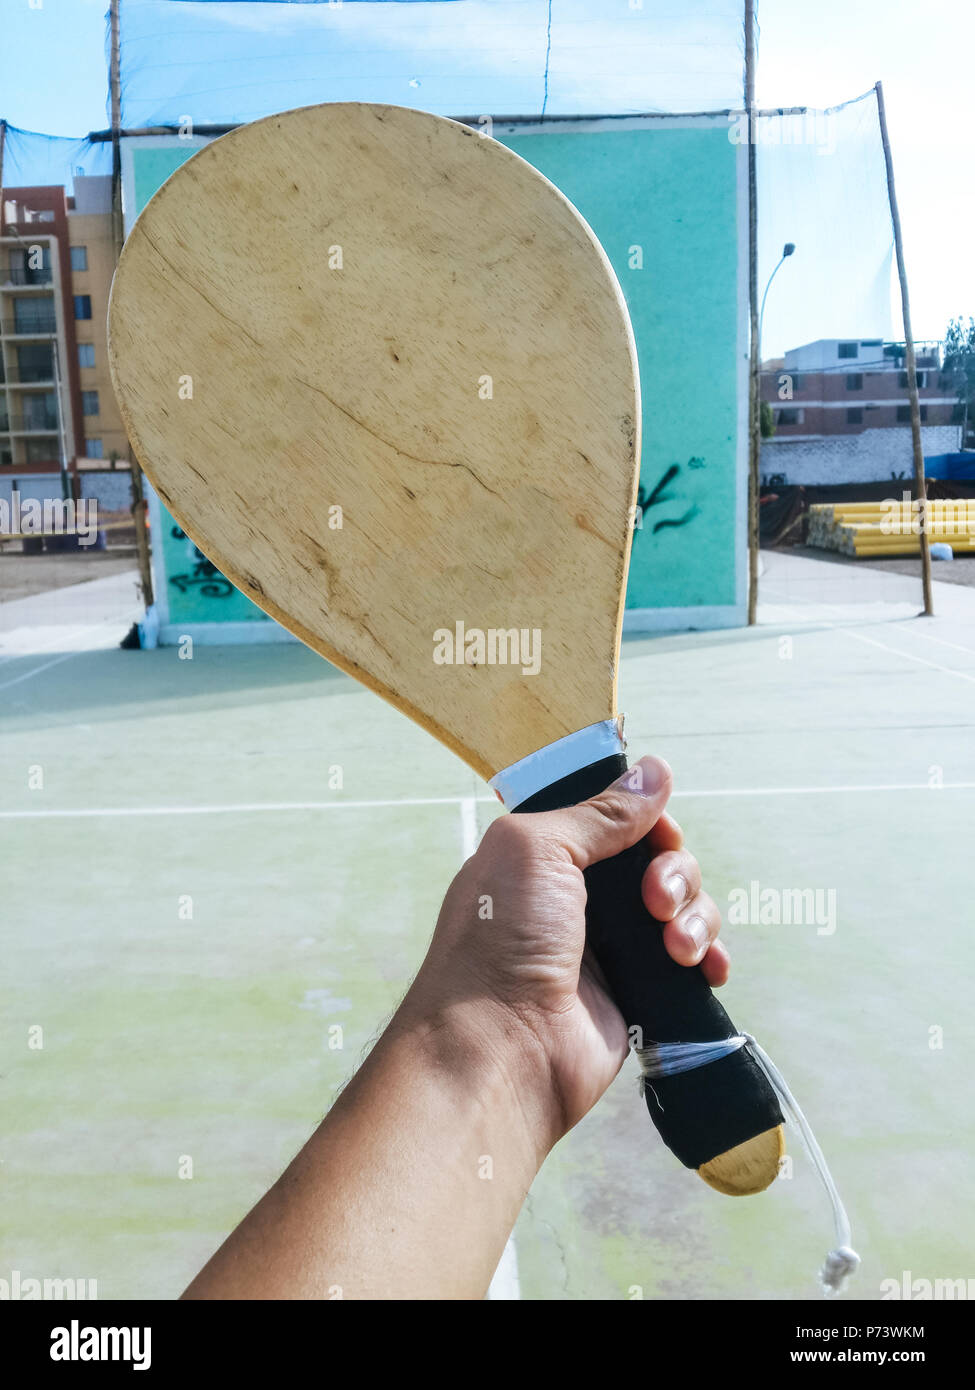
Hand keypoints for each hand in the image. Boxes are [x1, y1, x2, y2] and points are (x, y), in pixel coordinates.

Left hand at [400, 754, 727, 1148]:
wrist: (501, 1047)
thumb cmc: (502, 939)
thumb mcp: (537, 850)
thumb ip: (600, 812)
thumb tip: (656, 770)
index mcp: (546, 856)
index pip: (616, 820)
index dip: (647, 821)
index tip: (657, 833)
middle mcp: (578, 897)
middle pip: (659, 859)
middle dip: (674, 871)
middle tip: (655, 901)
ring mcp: (611, 947)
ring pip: (683, 906)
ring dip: (694, 916)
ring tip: (674, 946)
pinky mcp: (638, 992)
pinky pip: (692, 960)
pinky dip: (708, 956)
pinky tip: (705, 968)